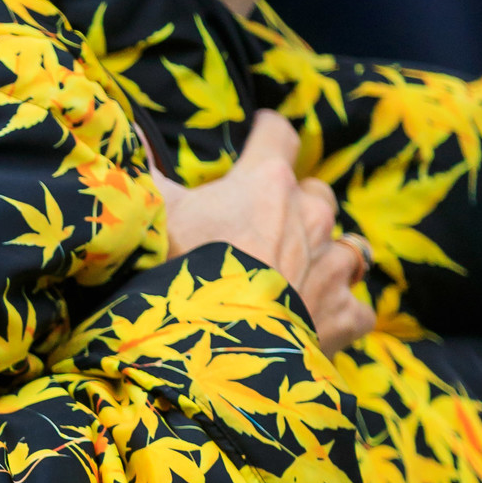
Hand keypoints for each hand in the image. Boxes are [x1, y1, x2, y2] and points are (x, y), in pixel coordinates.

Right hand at [150, 110, 376, 355]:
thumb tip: (124, 134)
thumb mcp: (156, 220)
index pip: (278, 133)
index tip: (258, 137)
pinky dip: (342, 313)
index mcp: (267, 181)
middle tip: (268, 229)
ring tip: (302, 276)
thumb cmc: (182, 276)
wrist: (218, 349)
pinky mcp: (344, 314)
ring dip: (327, 256)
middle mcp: (311, 215)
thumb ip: (147, 176)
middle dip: (298, 206)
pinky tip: (322, 322)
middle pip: (317, 192)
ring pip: (348, 246)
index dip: (267, 134)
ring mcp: (333, 265)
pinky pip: (357, 308)